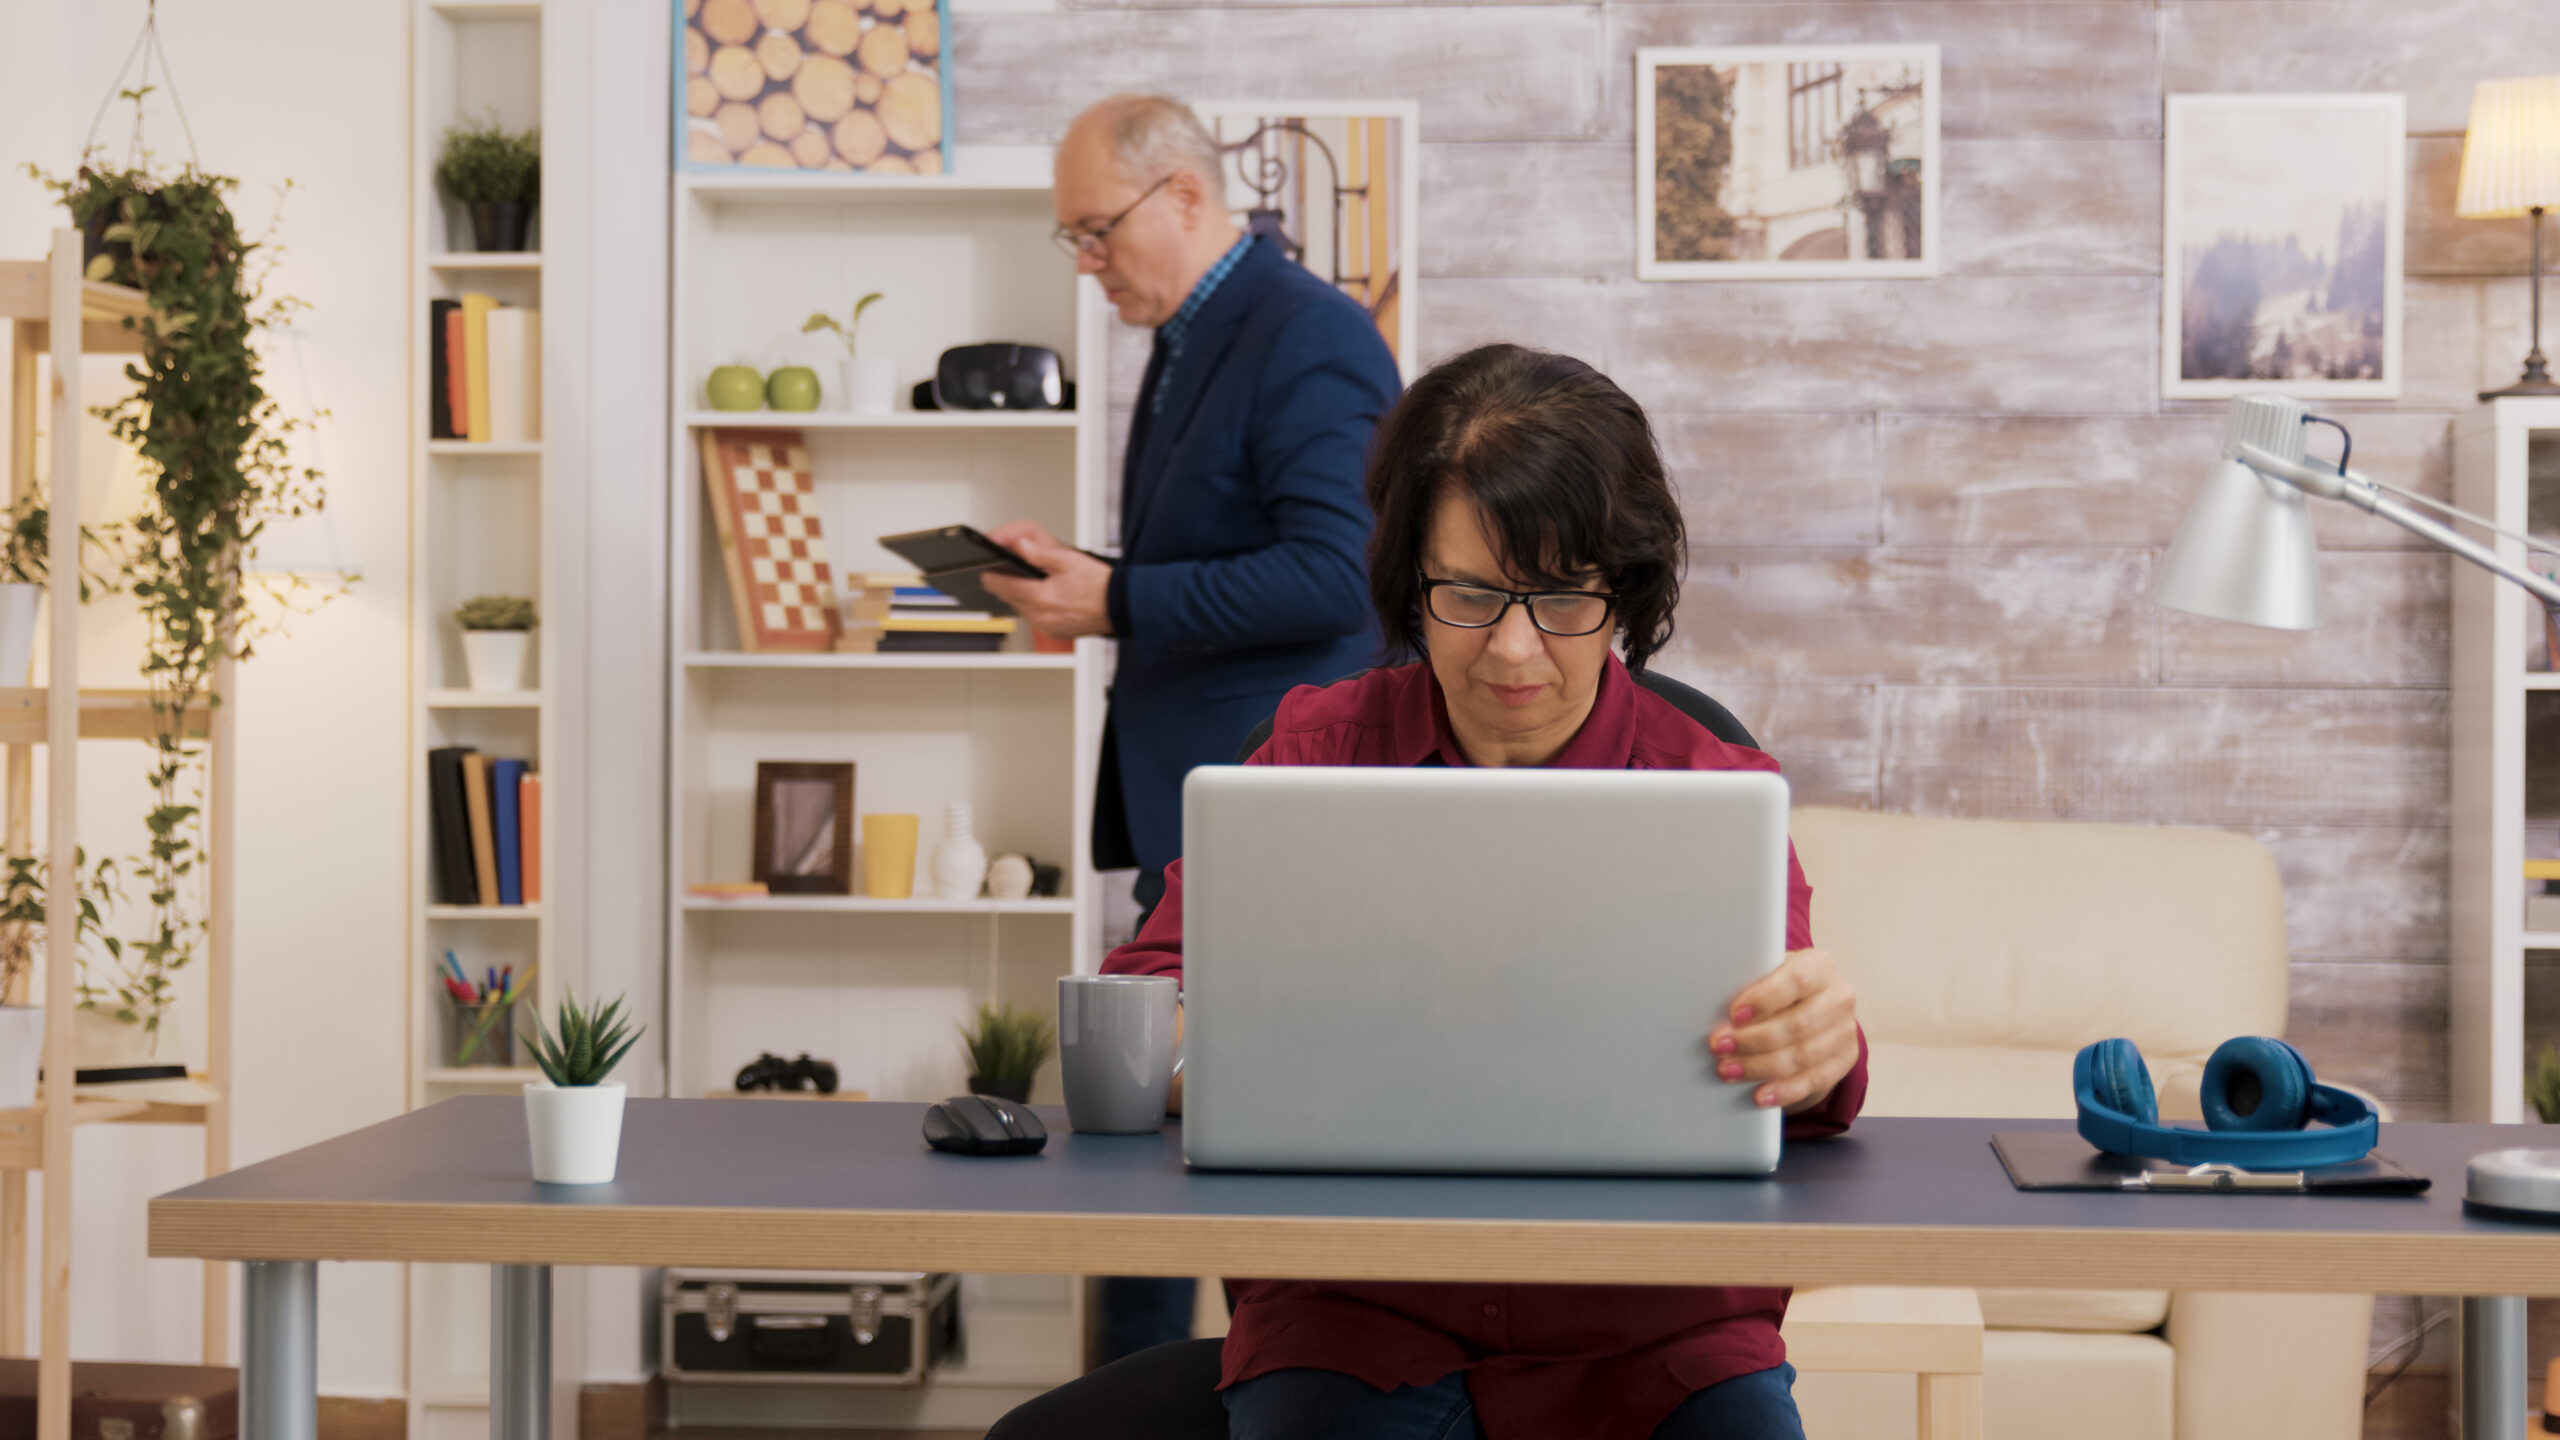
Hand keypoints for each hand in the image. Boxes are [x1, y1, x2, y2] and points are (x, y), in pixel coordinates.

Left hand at [980, 520, 1113, 638]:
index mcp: (1040, 597)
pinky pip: (1036, 618)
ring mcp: (1048, 627)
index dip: (991, 576)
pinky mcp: (1056, 632)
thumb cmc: (1100, 584)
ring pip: (1022, 609)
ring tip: (1024, 581)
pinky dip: (1035, 607)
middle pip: (1011, 599)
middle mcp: (1041, 616)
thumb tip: (1019, 546)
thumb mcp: (1068, 560)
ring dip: (1021, 596)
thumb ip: (1039, 553)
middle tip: (1002, 572)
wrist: (1122, 606)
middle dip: (1006, 585)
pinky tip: (1043, 596)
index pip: (1003, 587)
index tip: (985, 570)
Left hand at [1706, 948, 1858, 1113]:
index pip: (1796, 981)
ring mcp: (1845, 1031)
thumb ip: (1751, 984)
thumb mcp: (1769, 976)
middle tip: (1719, 1047)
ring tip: (1728, 1071)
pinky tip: (1760, 1095)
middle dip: (1753, 1040)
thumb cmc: (1779, 989)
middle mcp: (1839, 997)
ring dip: (1760, 1067)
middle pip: (1796, 1025)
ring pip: (1802, 1056)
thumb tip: (1712, 1005)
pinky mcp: (1845, 1060)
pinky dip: (1785, 1090)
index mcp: (1819, 966)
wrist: (1812, 1007)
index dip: (1764, 999)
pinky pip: (1815, 1081)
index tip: (1734, 1014)